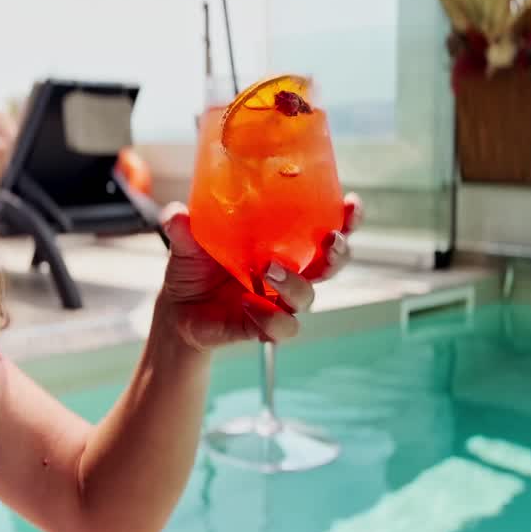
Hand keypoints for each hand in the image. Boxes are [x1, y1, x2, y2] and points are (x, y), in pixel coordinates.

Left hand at [154, 194, 361, 351]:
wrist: (177, 308)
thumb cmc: (194, 266)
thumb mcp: (187, 241)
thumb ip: (184, 226)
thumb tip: (177, 213)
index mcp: (282, 242)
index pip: (325, 227)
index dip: (347, 219)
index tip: (353, 204)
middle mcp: (290, 271)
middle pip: (332, 264)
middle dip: (339, 252)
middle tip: (329, 240)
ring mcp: (279, 301)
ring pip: (308, 296)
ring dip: (295, 284)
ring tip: (270, 269)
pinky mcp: (265, 327)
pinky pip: (281, 327)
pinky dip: (269, 317)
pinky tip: (247, 303)